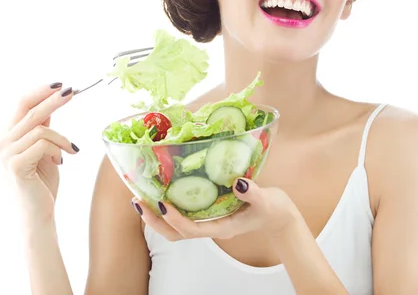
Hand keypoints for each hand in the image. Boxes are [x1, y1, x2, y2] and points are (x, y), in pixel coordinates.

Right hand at [0, 83, 79, 224]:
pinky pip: (43, 144)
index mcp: (8, 135)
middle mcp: (2, 142)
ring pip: (41, 129)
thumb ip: (42, 128)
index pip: (21, 104)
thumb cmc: (41, 182)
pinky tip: (62, 161)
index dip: (40, 92)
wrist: (37, 213)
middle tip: (71, 90)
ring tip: (70, 150)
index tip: (60, 84)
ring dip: (62, 138)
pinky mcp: (16, 165)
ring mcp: (7, 154)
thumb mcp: (43, 148)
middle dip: (53, 99)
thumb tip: (52, 101)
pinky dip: (59, 149)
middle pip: (30, 111)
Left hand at [132, 177, 299, 240]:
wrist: (279, 216)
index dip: (174, 219)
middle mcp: (211, 227)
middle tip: (138, 202)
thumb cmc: (273, 209)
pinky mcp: (210, 215)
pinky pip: (184, 216)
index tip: (161, 203)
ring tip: (142, 199)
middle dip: (154, 221)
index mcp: (222, 227)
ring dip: (156, 217)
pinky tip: (163, 193)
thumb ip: (252, 193)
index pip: (191, 229)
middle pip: (175, 234)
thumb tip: (238, 183)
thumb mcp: (266, 200)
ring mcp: (209, 223)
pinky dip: (169, 209)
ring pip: (176, 228)